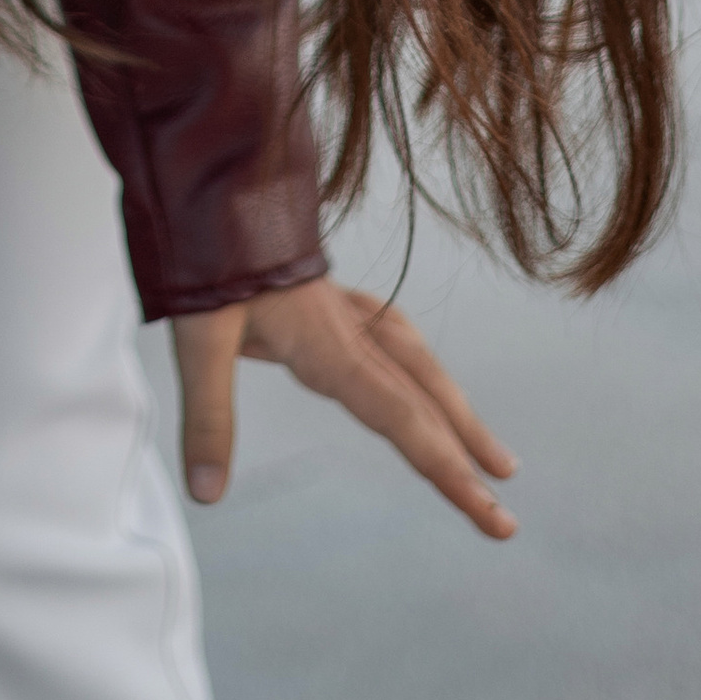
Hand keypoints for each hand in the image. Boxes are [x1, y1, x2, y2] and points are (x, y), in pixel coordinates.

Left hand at [170, 278, 514, 539]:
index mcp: (330, 343)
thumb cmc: (205, 256)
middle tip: (503, 520)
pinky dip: (426, 373)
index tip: (489, 511)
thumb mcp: (197, 338)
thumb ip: (208, 415)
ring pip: (421, 367)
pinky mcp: (332, 298)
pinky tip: (427, 382)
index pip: (402, 418)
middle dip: (467, 461)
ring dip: (459, 417)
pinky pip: (398, 342)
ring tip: (494, 459)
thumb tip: (206, 494)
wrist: (213, 179)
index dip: (448, 469)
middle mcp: (351, 328)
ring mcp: (346, 309)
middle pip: (424, 401)